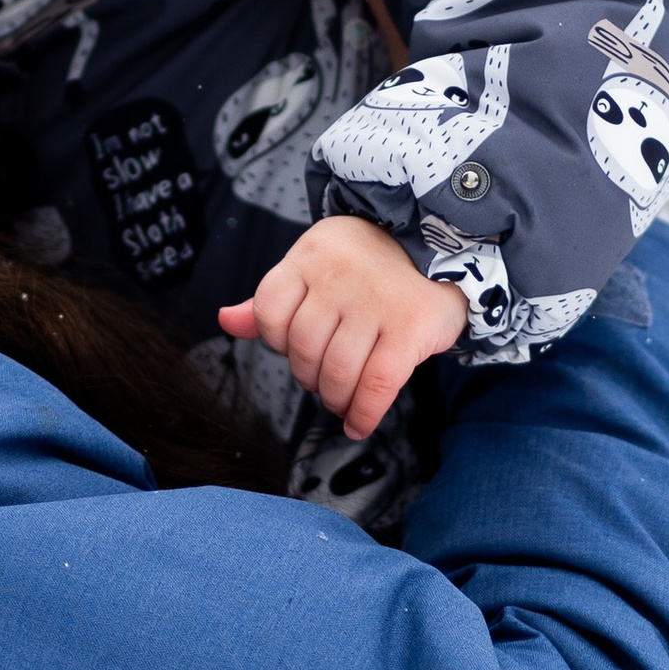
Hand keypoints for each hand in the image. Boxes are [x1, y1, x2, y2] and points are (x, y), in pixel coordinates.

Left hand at [217, 220, 467, 439]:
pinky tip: (359, 424)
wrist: (442, 245)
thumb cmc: (370, 265)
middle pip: (304, 348)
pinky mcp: (410, 326)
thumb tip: (226, 320)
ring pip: (338, 371)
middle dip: (310, 378)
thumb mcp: (316, 268)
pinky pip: (377, 384)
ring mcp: (376, 300)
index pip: (269, 311)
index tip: (299, 352)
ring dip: (336, 399)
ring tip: (343, 402)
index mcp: (311, 256)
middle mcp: (340, 274)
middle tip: (325, 385)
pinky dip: (365, 413)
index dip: (279, 342)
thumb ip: (272, 300)